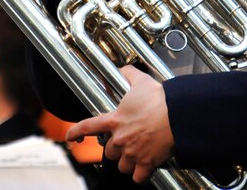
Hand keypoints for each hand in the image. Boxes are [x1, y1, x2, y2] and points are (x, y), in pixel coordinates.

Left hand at [66, 65, 173, 183]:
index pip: (88, 127)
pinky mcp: (146, 163)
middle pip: (109, 152)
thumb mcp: (141, 81)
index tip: (70, 137)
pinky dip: (141, 175)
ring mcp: (132, 153)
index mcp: (115, 121)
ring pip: (122, 166)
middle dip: (117, 148)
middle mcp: (120, 139)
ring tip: (137, 155)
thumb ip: (129, 74)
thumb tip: (124, 69)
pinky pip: (138, 177)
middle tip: (127, 142)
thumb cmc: (160, 100)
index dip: (76, 132)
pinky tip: (145, 169)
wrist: (176, 114)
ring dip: (128, 163)